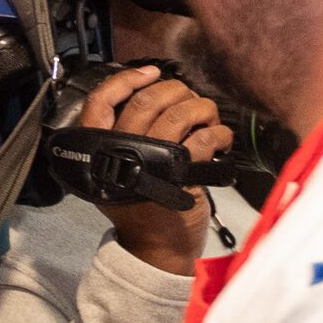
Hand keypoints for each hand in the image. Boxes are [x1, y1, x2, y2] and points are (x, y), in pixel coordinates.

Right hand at [83, 66, 230, 275]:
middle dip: (175, 91)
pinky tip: (224, 138)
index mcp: (98, 149)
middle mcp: (120, 153)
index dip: (126, 79)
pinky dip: (219, 132)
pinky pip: (204, 139)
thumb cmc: (143, 208)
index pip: (100, 101)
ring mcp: (150, 164)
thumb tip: (151, 94)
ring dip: (201, 108)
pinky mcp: (182, 176)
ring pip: (177, 115)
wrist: (157, 250)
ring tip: (210, 116)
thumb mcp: (118, 172)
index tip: (151, 72)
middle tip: (190, 97)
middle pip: (145, 101)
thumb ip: (123, 137)